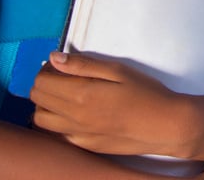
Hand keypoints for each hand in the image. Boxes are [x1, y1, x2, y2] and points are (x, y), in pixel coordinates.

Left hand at [30, 51, 196, 157]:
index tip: (59, 65)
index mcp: (81, 94)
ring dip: (46, 105)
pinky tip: (74, 114)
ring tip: (65, 95)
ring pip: (41, 121)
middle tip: (62, 77)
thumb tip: (54, 58)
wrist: (166, 125)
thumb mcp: (118, 70)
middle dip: (44, 85)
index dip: (46, 70)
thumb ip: (83, 65)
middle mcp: (74, 118)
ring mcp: (78, 135)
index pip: (42, 82)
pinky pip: (57, 135)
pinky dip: (56, 123)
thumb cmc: (147, 93)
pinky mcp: (86, 146)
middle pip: (37, 100)